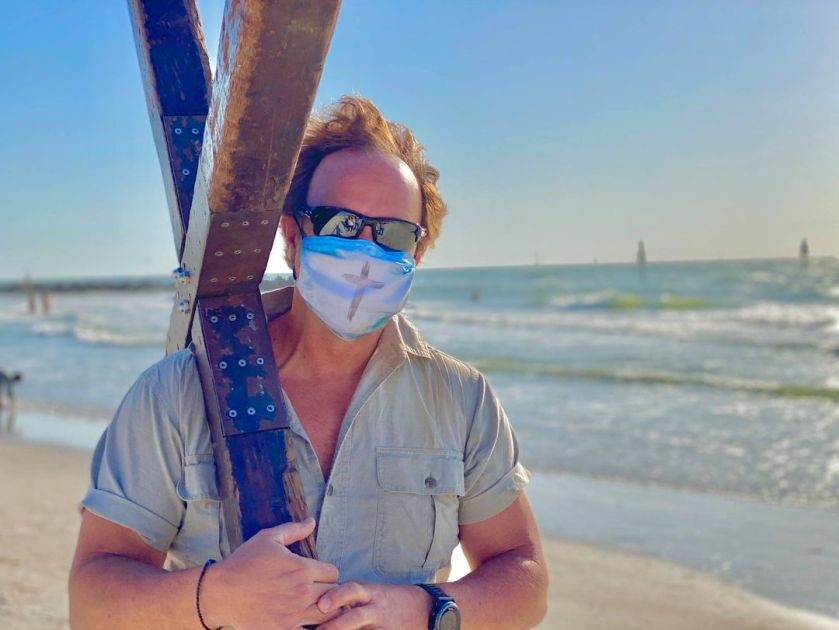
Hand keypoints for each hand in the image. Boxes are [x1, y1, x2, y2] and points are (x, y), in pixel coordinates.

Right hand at [201, 518, 340, 628]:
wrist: (221, 592)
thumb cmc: (244, 562)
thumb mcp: (268, 538)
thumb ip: (293, 530)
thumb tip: (311, 521)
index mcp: (302, 568)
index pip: (333, 572)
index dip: (327, 573)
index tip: (318, 575)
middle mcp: (303, 592)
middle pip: (334, 594)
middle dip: (328, 591)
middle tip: (318, 591)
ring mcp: (295, 614)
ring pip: (328, 614)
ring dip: (325, 610)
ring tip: (316, 606)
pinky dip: (312, 626)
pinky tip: (304, 620)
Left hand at [316, 581, 431, 629]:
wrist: (425, 609)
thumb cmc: (389, 599)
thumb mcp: (371, 590)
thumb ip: (348, 595)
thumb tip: (318, 598)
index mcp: (369, 593)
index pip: (351, 590)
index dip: (336, 596)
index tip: (322, 605)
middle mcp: (375, 609)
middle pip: (355, 616)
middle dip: (336, 625)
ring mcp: (381, 626)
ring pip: (360, 627)